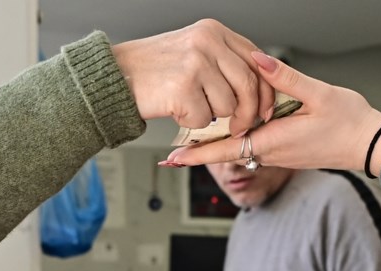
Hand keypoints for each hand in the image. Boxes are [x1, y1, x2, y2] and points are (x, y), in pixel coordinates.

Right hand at [112, 19, 273, 134]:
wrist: (114, 76)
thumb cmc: (153, 69)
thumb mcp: (192, 50)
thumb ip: (223, 60)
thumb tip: (258, 85)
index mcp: (213, 31)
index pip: (255, 60)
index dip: (265, 88)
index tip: (266, 109)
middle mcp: (206, 42)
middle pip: (248, 84)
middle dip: (249, 113)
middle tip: (241, 128)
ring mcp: (195, 64)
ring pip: (228, 106)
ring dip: (212, 117)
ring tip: (190, 105)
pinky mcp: (182, 88)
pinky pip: (204, 119)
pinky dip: (192, 122)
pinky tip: (175, 109)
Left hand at [165, 52, 380, 172]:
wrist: (371, 145)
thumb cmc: (350, 122)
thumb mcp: (318, 93)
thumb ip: (283, 77)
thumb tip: (256, 60)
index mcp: (274, 139)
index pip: (225, 150)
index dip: (196, 155)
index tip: (172, 159)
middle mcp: (271, 151)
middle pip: (227, 151)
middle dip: (199, 151)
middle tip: (170, 153)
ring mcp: (278, 153)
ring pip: (241, 147)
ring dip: (218, 143)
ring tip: (190, 141)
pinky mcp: (286, 149)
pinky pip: (255, 144)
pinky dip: (239, 138)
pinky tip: (231, 128)